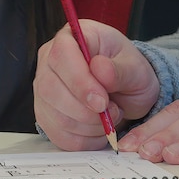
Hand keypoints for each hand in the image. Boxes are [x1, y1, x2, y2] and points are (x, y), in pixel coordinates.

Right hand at [34, 19, 159, 150]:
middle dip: (85, 110)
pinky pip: (58, 135)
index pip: (61, 55)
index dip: (79, 81)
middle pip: (51, 89)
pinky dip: (84, 140)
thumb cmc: (127, 72)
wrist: (125, 92)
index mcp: (71, 38)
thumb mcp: (135, 67)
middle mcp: (49, 62)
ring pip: (55, 116)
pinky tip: (98, 130)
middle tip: (112, 112)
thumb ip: (120, 69)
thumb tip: (100, 68)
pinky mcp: (45, 115)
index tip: (102, 101)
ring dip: (88, 126)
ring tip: (109, 118)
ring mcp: (43, 90)